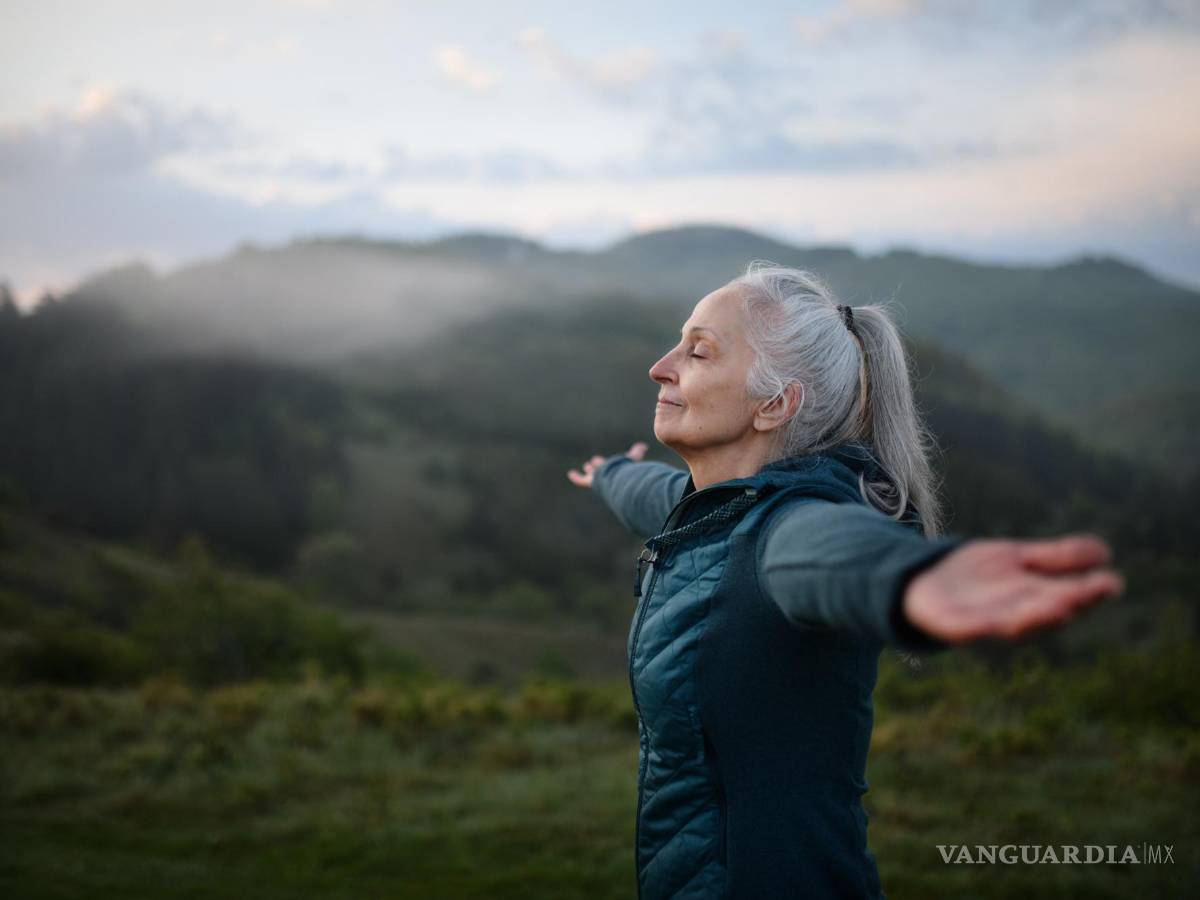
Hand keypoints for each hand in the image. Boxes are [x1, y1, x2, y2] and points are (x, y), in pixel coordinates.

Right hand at [567, 442, 647, 488]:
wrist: (619, 480)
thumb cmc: (627, 471)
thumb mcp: (633, 458)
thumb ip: (637, 452)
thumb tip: (643, 446)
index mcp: (616, 470)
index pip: (612, 465)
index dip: (609, 461)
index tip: (607, 458)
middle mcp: (607, 476)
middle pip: (603, 470)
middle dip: (599, 466)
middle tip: (595, 462)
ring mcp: (598, 479)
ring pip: (593, 474)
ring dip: (591, 470)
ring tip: (587, 466)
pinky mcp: (590, 482)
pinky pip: (581, 481)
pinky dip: (576, 478)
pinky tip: (571, 474)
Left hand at [902, 534, 1124, 643]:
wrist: (921, 579)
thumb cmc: (976, 574)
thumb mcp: (1017, 558)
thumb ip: (1056, 558)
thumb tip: (1104, 551)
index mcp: (1031, 598)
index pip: (1066, 596)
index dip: (1089, 592)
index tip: (1113, 582)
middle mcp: (1011, 614)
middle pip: (1041, 612)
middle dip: (1064, 604)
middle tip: (1086, 595)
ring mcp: (980, 621)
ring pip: (1010, 624)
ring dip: (1032, 618)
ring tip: (1058, 605)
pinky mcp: (948, 625)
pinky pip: (964, 629)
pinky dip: (977, 628)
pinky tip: (990, 624)